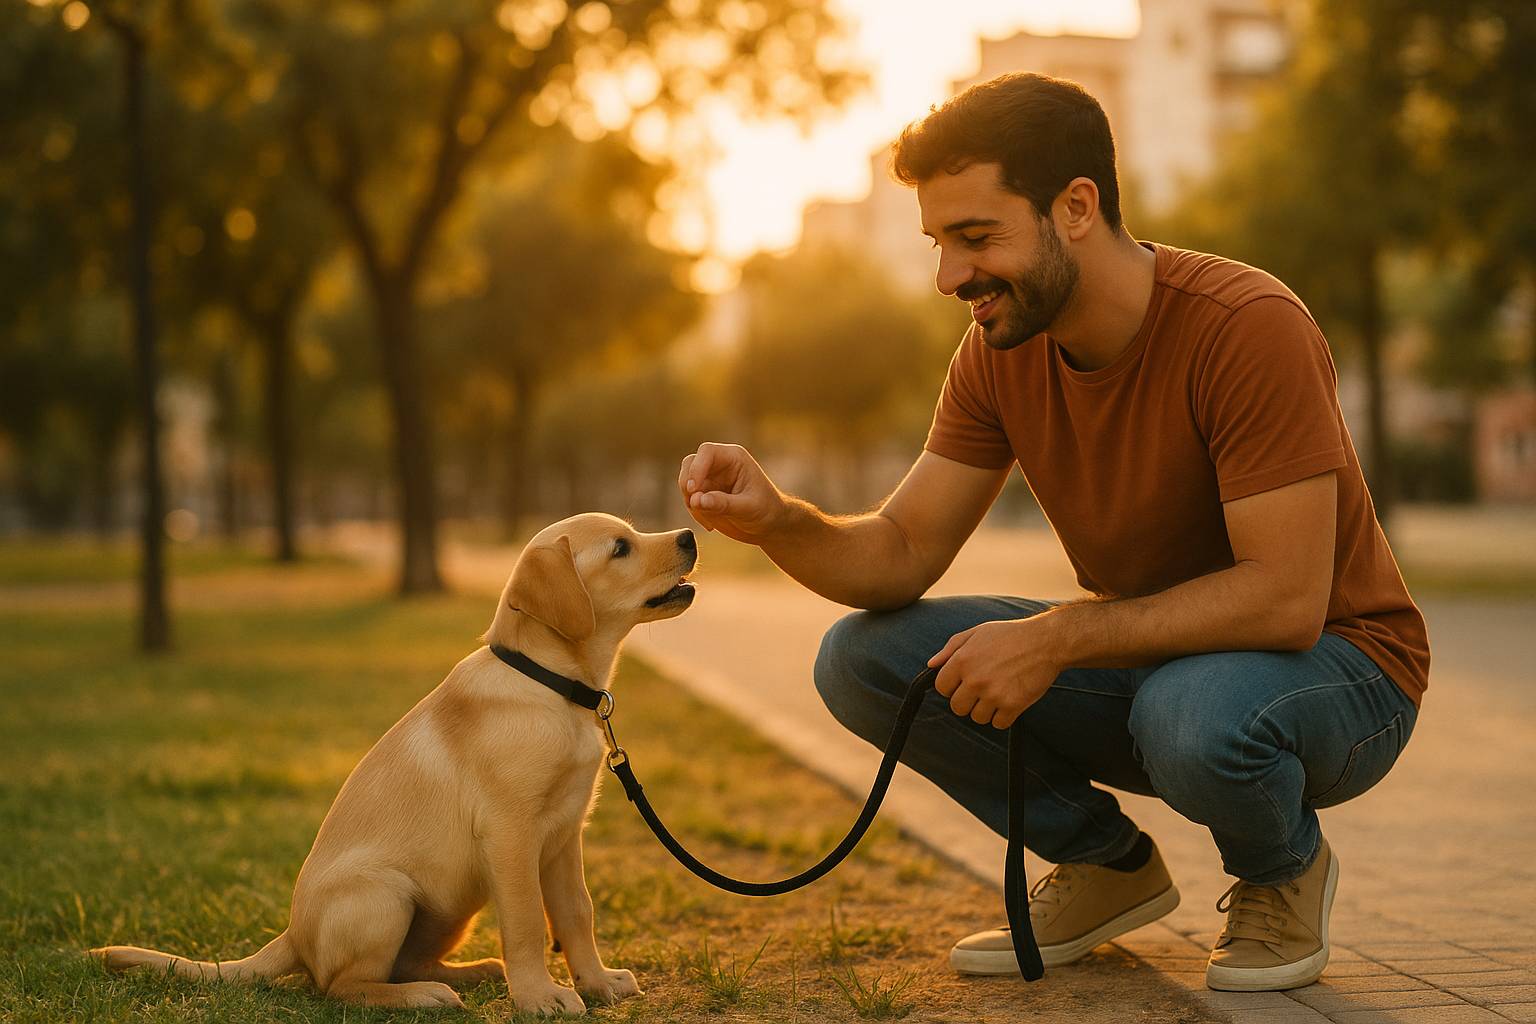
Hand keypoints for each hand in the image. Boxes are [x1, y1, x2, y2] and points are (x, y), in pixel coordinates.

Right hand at [678, 442, 786, 544]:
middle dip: (688, 485)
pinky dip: (694, 513)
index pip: (707, 452)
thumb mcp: (748, 508)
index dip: (696, 468)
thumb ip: (723, 503)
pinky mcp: (705, 494)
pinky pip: (689, 500)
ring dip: (690, 502)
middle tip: (696, 506)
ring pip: (686, 482)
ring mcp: (710, 479)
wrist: (769, 526)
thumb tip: (697, 500)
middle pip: (690, 464)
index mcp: (734, 458)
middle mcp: (719, 464)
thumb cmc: (767, 511)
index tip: (694, 490)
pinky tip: (711, 524)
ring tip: (709, 520)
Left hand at [927, 616, 1064, 728]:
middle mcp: (975, 679)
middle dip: (967, 701)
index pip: (942, 688)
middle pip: (957, 708)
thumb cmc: (1010, 635)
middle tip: (983, 689)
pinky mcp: (1012, 706)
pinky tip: (1010, 699)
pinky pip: (998, 724)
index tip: (964, 683)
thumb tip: (930, 665)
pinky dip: (1003, 716)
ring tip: (999, 692)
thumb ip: (950, 649)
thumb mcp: (977, 633)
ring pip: (977, 718)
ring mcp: (993, 694)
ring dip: (986, 709)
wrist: (1046, 642)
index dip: (952, 686)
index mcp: (962, 660)